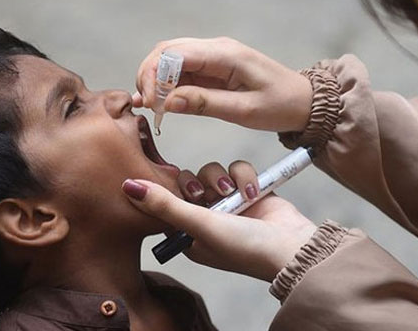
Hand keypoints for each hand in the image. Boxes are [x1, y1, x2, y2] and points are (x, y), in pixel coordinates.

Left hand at [121, 160, 316, 281]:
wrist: (291, 247)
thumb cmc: (243, 246)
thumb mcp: (198, 225)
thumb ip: (164, 205)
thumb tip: (126, 186)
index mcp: (188, 235)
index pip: (165, 204)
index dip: (166, 191)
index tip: (172, 187)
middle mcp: (206, 218)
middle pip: (188, 182)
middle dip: (197, 183)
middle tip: (205, 195)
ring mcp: (229, 204)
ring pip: (211, 172)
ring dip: (222, 179)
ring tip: (235, 194)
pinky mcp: (249, 191)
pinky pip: (237, 169)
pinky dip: (244, 176)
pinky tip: (253, 191)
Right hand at [133, 37, 312, 131]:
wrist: (304, 102)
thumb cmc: (280, 105)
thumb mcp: (244, 111)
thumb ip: (205, 104)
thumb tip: (168, 102)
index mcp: (225, 54)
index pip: (175, 54)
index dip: (155, 76)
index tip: (149, 102)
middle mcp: (216, 48)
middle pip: (166, 51)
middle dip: (149, 75)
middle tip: (145, 104)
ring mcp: (213, 55)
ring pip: (170, 59)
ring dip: (156, 79)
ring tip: (150, 106)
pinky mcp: (213, 66)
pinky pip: (182, 69)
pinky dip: (168, 84)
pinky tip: (163, 102)